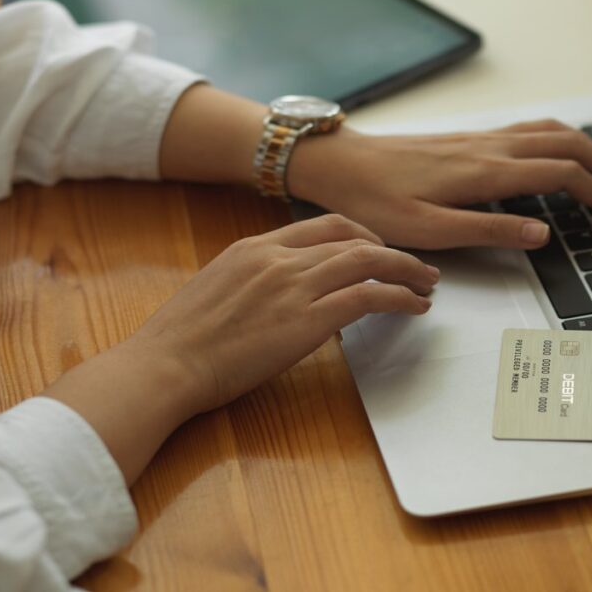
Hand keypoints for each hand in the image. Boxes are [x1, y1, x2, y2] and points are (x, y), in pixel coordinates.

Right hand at [130, 214, 435, 412]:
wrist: (164, 365)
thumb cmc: (180, 342)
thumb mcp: (219, 292)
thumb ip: (258, 284)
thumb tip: (291, 298)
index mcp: (254, 247)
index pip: (323, 226)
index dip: (362, 235)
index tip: (380, 249)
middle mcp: (279, 258)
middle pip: (353, 238)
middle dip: (393, 250)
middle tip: (417, 266)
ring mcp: (294, 286)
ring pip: (369, 261)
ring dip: (406, 270)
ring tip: (427, 284)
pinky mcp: (307, 320)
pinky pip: (369, 297)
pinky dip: (399, 298)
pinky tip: (414, 306)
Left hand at [286, 120, 591, 249]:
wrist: (341, 164)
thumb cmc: (376, 202)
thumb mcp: (429, 230)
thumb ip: (490, 230)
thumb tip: (544, 233)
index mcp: (486, 172)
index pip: (563, 175)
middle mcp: (491, 148)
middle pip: (569, 144)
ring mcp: (482, 139)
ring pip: (553, 131)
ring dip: (591, 148)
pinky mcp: (471, 139)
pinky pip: (531, 130)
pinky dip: (563, 139)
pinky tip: (564, 153)